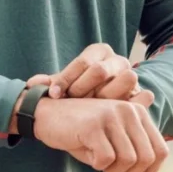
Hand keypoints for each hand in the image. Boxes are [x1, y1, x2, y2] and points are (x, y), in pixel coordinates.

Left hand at [28, 43, 154, 105]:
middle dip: (83, 89)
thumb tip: (32, 84)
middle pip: (102, 70)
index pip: (84, 62)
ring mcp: (131, 77)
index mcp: (99, 52)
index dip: (67, 79)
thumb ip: (49, 83)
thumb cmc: (79, 90)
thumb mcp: (65, 85)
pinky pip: (140, 98)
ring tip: (89, 110)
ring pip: (126, 79)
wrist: (101, 103)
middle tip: (71, 102)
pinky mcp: (140, 95)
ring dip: (105, 97)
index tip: (53, 94)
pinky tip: (107, 120)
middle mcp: (117, 61)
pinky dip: (125, 108)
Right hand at [33, 96, 168, 171]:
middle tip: (112, 171)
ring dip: (113, 171)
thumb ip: (137, 168)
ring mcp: (111, 115)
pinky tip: (89, 155)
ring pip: (128, 159)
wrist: (49, 116)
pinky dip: (98, 165)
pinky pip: (106, 158)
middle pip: (146, 158)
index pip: (161, 151)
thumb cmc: (85, 136)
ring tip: (100, 162)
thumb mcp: (115, 150)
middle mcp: (129, 110)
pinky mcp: (92, 125)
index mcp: (139, 113)